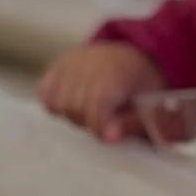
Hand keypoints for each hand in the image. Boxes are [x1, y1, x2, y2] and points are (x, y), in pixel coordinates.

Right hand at [38, 42, 156, 142]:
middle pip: (73, 107)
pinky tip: (73, 103)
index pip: (95, 105)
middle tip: (105, 121)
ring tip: (90, 111)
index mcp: (116, 70)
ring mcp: (69, 61)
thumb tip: (109, 137)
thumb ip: (131, 123)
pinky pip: (44, 91)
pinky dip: (55, 102)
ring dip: (72, 115)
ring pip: (57, 103)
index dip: (100, 126)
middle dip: (89, 122)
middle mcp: (88, 61)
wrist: (134, 58)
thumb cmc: (143, 85)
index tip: (110, 135)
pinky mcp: (57, 64)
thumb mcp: (150, 105)